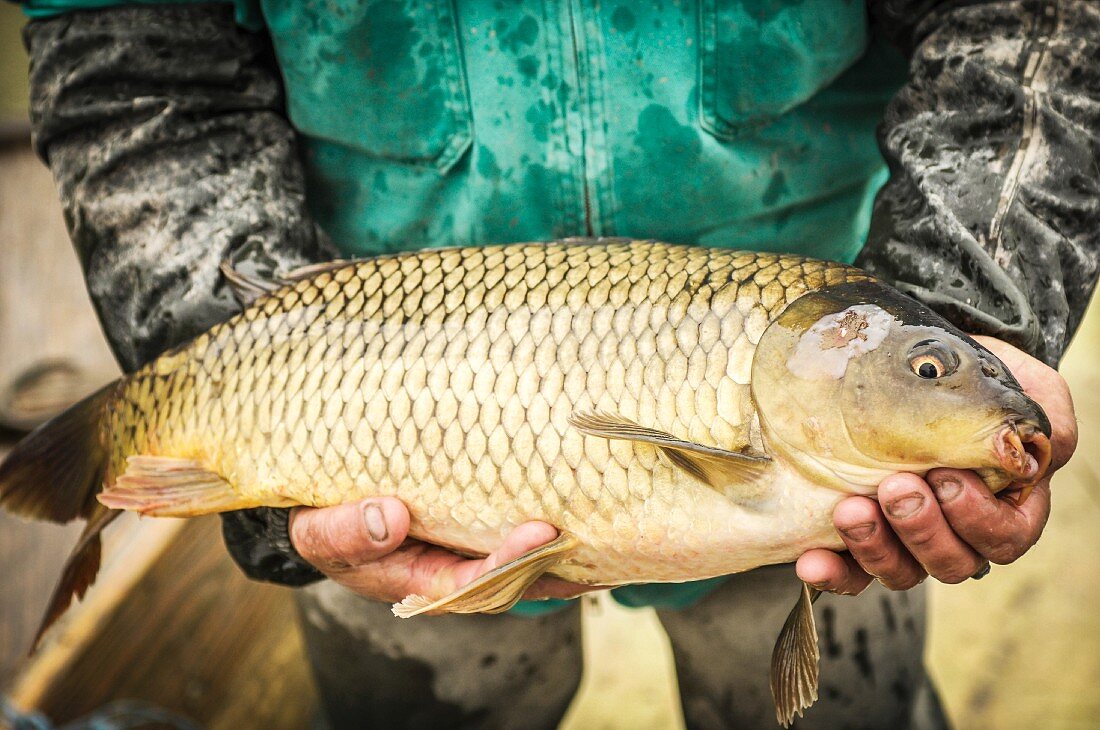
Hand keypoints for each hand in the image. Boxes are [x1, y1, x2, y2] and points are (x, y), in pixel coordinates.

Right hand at [289, 498, 593, 603]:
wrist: (319, 513)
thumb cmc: (322, 524)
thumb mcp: (321, 531)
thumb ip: (350, 530)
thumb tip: (391, 518)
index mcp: (418, 580)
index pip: (474, 581)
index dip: (510, 561)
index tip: (541, 533)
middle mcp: (451, 571)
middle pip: (514, 575)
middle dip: (556, 558)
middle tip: (596, 532)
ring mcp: (465, 550)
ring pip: (523, 558)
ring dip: (565, 548)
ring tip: (610, 526)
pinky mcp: (473, 526)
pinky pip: (514, 530)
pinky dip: (548, 525)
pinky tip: (585, 507)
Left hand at [796, 336, 1077, 593]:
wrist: (918, 366)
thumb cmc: (979, 381)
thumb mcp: (1027, 389)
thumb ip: (1044, 419)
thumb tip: (1028, 449)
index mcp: (1006, 507)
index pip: (1003, 538)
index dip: (977, 519)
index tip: (948, 478)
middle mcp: (957, 534)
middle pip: (950, 562)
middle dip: (921, 528)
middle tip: (896, 487)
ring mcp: (905, 539)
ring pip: (900, 571)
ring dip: (875, 546)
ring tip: (851, 509)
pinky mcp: (861, 535)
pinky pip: (850, 572)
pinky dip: (832, 571)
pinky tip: (810, 561)